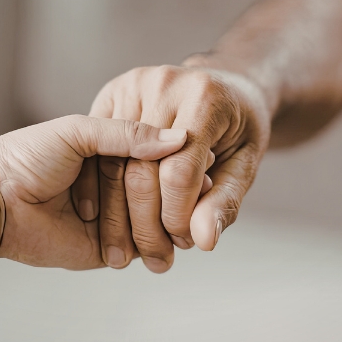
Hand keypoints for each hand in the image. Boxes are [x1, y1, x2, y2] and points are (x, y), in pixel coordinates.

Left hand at [0, 115, 187, 269]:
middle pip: (159, 190)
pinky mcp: (105, 249)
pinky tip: (172, 241)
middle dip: (180, 194)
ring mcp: (111, 218)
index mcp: (107, 151)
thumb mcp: (77, 131)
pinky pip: (139, 249)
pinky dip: (156, 246)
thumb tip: (179, 138)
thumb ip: (127, 134)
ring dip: (171, 222)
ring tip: (189, 219)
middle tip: (204, 190)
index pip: (154, 155)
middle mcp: (113, 185)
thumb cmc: (26, 158)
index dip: (178, 159)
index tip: (205, 157)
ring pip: (154, 221)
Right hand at [72, 65, 270, 271]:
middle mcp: (163, 84)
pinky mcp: (110, 92)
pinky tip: (108, 220)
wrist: (222, 84)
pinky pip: (98, 150)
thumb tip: (203, 241)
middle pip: (140, 168)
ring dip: (117, 215)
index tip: (183, 243)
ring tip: (131, 251)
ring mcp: (131, 85)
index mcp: (204, 97)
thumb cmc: (238, 127)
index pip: (180, 171)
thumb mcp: (244, 164)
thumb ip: (224, 202)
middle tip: (156, 257)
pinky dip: (100, 190)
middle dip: (146, 223)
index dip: (177, 216)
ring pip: (113, 163)